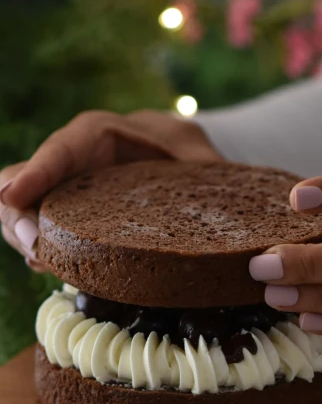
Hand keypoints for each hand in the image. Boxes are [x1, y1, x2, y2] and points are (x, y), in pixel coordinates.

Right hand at [0, 110, 220, 270]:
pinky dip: (41, 250)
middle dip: (20, 214)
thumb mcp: (204, 161)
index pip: (64, 147)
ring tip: (42, 262)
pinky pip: (43, 231)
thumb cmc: (193, 159)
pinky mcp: (72, 219)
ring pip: (26, 209)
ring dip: (25, 237)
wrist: (189, 170)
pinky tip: (50, 267)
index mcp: (105, 137)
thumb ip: (206, 175)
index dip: (36, 172)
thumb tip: (218, 212)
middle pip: (26, 180)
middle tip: (34, 248)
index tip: (12, 197)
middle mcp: (78, 163)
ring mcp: (70, 192)